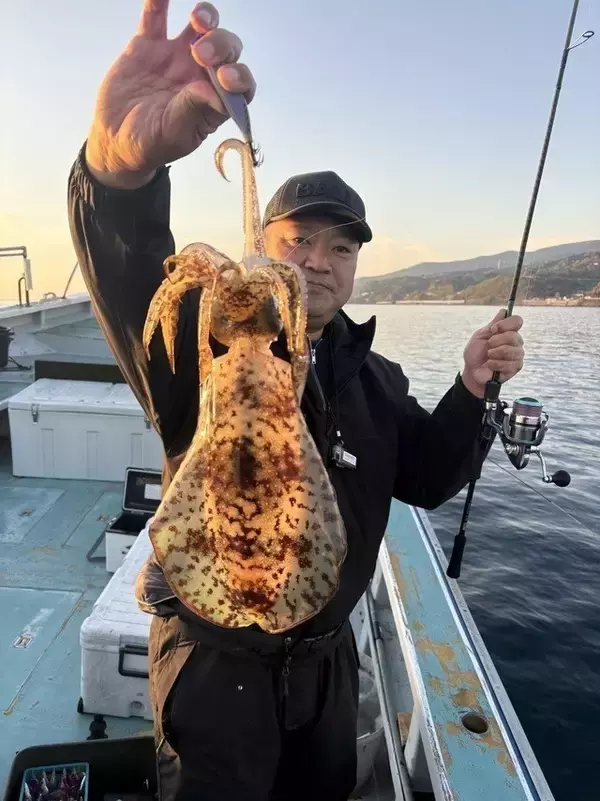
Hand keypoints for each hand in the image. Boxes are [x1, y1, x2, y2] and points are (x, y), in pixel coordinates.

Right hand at [86, 1, 255, 188]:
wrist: (117, 138)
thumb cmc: (152, 143)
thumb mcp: (173, 134)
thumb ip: (192, 110)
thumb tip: (214, 93)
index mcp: (215, 101)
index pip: (241, 84)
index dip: (240, 77)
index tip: (225, 78)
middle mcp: (203, 75)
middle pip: (226, 49)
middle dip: (220, 45)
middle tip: (200, 54)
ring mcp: (177, 56)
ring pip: (201, 27)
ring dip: (206, 16)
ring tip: (198, 18)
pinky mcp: (149, 44)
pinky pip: (156, 17)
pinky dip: (159, 1)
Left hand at [461, 309, 524, 397]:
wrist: (472, 370)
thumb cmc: (476, 353)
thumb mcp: (481, 336)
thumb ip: (493, 324)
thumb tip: (504, 311)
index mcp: (508, 331)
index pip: (517, 321)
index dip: (505, 324)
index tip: (492, 330)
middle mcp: (516, 342)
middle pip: (514, 336)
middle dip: (496, 341)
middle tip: (488, 346)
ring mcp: (517, 354)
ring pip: (512, 350)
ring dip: (495, 353)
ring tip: (488, 356)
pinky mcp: (516, 367)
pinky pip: (510, 363)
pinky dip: (495, 364)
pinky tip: (490, 365)